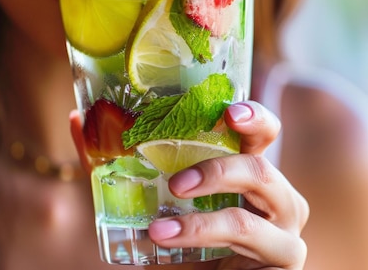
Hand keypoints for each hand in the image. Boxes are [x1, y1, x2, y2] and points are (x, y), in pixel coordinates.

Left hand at [70, 101, 308, 269]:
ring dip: (203, 219)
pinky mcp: (288, 260)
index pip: (263, 134)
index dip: (254, 118)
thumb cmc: (187, 245)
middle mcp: (277, 197)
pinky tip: (167, 239)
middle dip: (218, 170)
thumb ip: (119, 166)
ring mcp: (286, 231)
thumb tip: (79, 119)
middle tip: (176, 182)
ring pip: (250, 213)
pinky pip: (246, 241)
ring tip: (159, 228)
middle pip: (263, 168)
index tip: (229, 112)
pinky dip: (202, 237)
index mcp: (251, 174)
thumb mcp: (154, 202)